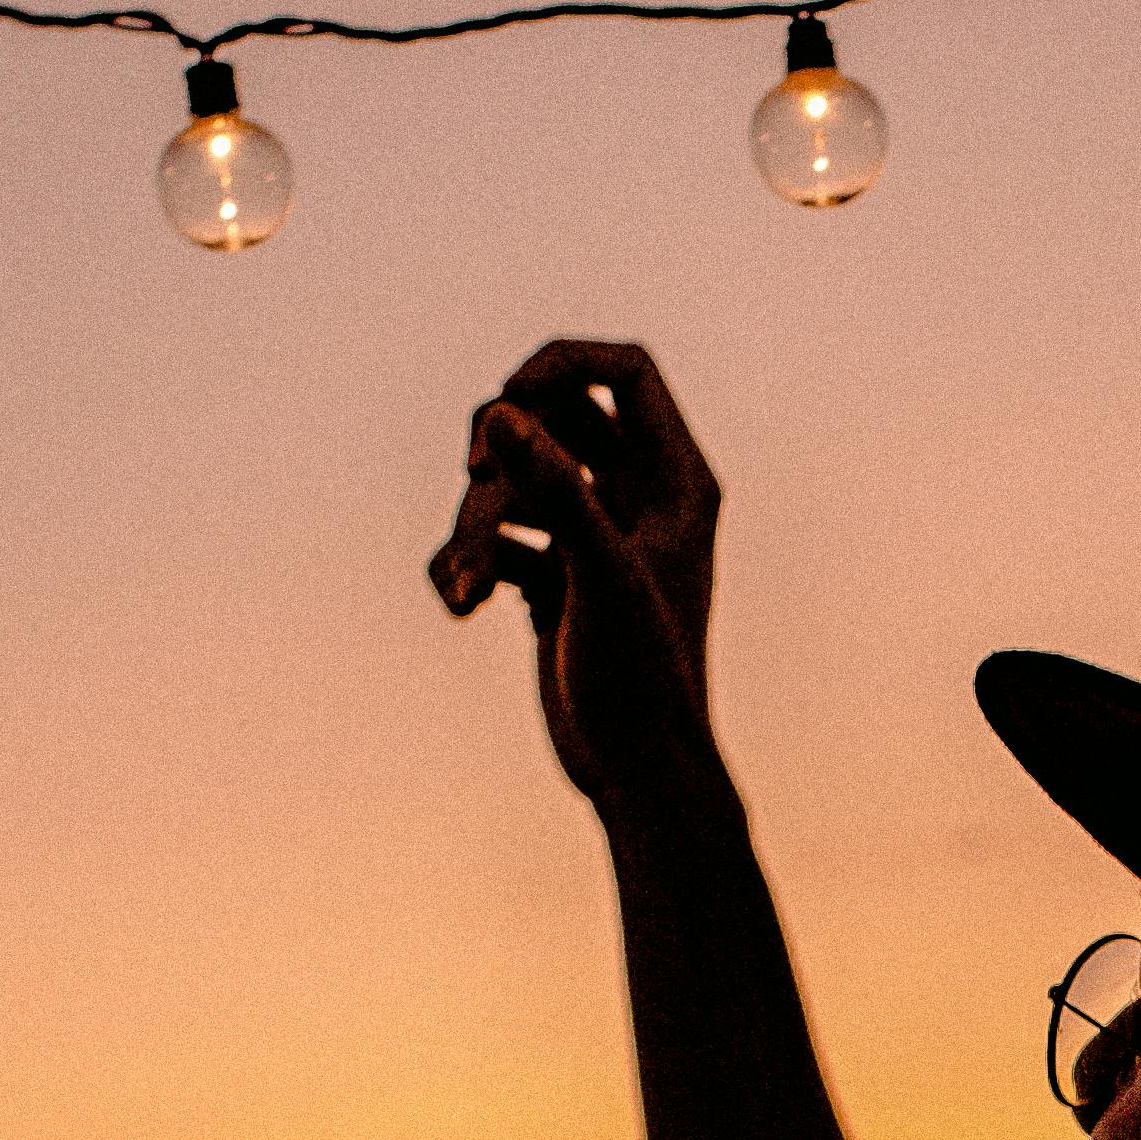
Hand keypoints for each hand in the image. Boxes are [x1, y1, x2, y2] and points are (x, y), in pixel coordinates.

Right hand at [429, 340, 721, 813]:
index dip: (559, 366)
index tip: (508, 401)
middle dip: (502, 448)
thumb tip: (502, 414)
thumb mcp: (596, 574)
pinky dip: (469, 563)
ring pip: (513, 483)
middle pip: (553, 416)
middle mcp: (639, 498)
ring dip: (476, 524)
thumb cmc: (641, 678)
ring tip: (469, 589)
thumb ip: (553, 488)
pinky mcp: (556, 580)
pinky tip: (464, 605)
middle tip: (477, 476)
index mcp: (676, 479)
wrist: (637, 774)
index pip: (623, 371)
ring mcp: (593, 537)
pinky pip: (496, 539)